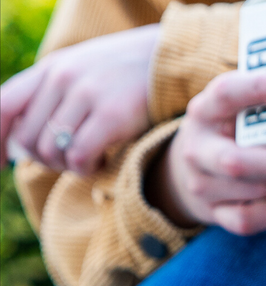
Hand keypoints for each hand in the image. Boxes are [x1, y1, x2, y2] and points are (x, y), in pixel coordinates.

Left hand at [1, 25, 159, 173]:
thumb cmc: (127, 73)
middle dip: (43, 159)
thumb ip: (53, 95)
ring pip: (51, 151)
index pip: (3, 105)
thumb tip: (26, 138)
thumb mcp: (82, 72)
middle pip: (27, 137)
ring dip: (67, 166)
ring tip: (89, 160)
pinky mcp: (111, 115)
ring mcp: (86, 95)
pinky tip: (101, 161)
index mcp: (50, 68)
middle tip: (67, 161)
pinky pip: (78, 156)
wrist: (171, 59)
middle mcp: (62, 78)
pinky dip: (85, 168)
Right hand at [148, 71, 265, 234]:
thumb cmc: (232, 135)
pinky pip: (246, 220)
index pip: (227, 93)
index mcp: (206, 111)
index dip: (260, 88)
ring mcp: (201, 183)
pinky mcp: (212, 212)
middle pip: (237, 161)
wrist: (189, 172)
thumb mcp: (238, 112)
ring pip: (252, 189)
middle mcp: (197, 147)